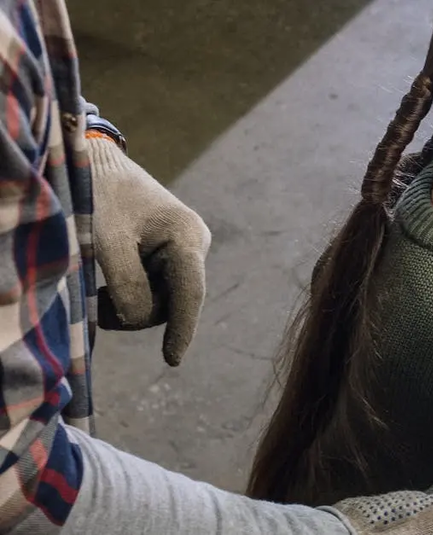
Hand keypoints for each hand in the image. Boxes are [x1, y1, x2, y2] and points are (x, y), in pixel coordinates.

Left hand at [88, 136, 210, 365]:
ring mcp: (181, 251)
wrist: (93, 162)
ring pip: (162, 299)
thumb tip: (139, 321)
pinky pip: (154, 289)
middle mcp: (193, 245)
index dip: (182, 329)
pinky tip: (108, 286)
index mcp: (187, 236)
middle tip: (100, 308)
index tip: (171, 360)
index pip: (189, 293)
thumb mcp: (106, 241)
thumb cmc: (99, 195)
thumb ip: (127, 285)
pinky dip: (129, 296)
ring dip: (130, 305)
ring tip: (99, 293)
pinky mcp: (166, 256)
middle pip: (173, 301)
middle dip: (138, 311)